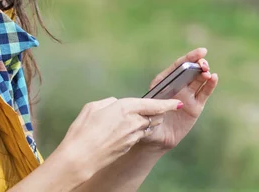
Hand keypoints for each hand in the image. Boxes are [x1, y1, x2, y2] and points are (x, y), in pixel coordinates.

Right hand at [55, 96, 182, 180]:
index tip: (177, 102)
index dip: (167, 103)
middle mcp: (132, 122)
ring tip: (137, 119)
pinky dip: (137, 131)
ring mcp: (132, 137)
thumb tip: (116, 104)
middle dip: (156, 112)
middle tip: (155, 108)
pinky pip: (138, 136)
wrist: (81, 157)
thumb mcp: (92, 107)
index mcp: (124, 108)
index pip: (152, 104)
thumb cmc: (83, 130)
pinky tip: (125, 131)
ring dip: (147, 122)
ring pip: (147, 127)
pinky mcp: (128, 147)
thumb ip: (108, 102)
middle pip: (153, 116)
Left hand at [138, 47, 218, 151]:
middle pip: (190, 70)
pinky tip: (214, 78)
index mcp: (163, 82)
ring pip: (199, 80)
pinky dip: (210, 85)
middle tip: (203, 64)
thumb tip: (159, 104)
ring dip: (204, 74)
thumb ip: (152, 107)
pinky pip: (204, 93)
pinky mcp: (196, 107)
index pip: (178, 66)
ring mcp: (187, 96)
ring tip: (207, 72)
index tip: (202, 51)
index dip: (189, 57)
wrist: (155, 139)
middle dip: (198, 64)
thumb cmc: (147, 124)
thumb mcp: (147, 112)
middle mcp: (177, 86)